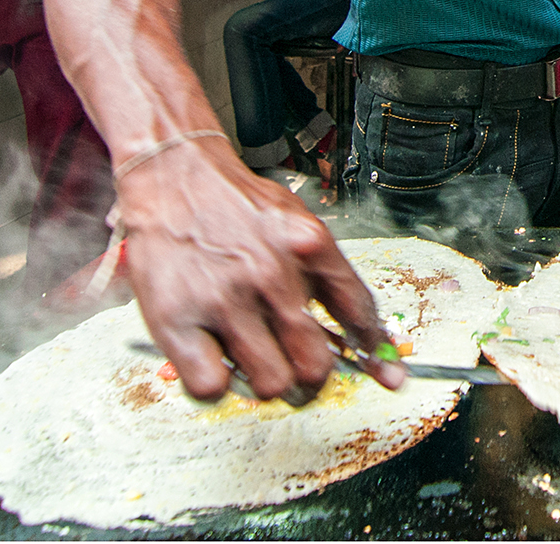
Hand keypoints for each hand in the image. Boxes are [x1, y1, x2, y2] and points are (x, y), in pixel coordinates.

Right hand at [119, 137, 406, 403]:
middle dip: (309, 376)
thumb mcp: (295, 221)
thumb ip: (326, 271)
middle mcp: (272, 273)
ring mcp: (224, 299)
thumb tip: (358, 330)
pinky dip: (214, 383)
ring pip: (269, 383)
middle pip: (314, 365)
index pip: (357, 313)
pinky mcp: (176, 319)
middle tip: (294, 369)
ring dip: (263, 380)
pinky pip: (211, 386)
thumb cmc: (235, 204)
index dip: (375, 353)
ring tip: (249, 356)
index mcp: (309, 245)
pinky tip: (211, 357)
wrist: (171, 174)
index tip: (387, 376)